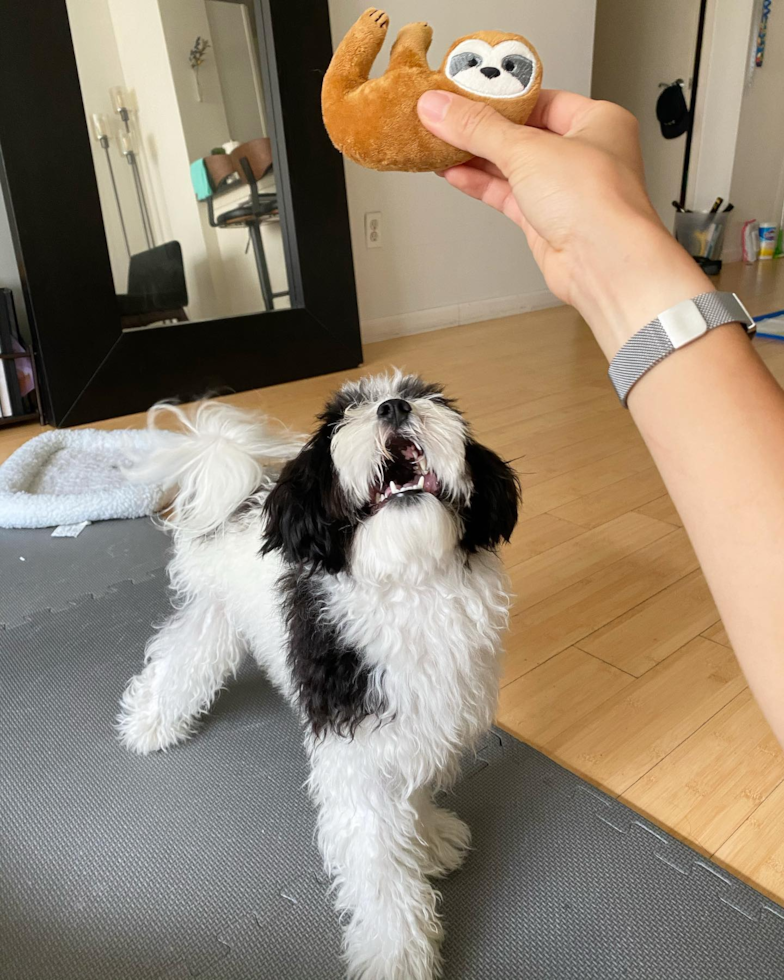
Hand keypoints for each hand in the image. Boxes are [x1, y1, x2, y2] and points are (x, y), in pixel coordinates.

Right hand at [417, 89, 711, 357]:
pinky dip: (480, 183)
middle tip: (443, 117)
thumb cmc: (598, 203)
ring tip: (438, 143)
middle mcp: (583, 154)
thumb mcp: (528, 149)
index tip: (464, 92)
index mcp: (597, 121)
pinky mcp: (545, 221)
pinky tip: (453, 172)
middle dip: (482, 129)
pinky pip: (506, 194)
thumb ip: (478, 128)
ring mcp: (564, 190)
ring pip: (512, 166)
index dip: (500, 96)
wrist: (604, 265)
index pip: (540, 99)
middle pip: (522, 133)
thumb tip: (441, 108)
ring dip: (475, 157)